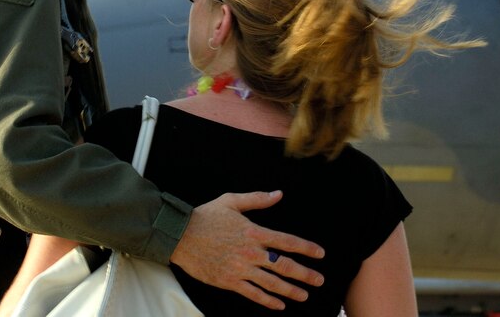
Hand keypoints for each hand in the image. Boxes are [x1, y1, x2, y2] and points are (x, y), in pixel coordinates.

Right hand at [170, 191, 323, 309]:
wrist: (179, 236)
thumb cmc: (205, 216)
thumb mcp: (232, 201)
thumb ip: (258, 199)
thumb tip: (279, 194)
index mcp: (254, 231)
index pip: (287, 241)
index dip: (306, 248)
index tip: (320, 254)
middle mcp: (251, 252)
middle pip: (284, 266)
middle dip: (305, 274)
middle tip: (319, 280)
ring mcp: (240, 269)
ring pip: (272, 283)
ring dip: (291, 290)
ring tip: (305, 295)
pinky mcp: (229, 281)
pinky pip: (253, 294)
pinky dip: (268, 300)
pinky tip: (280, 305)